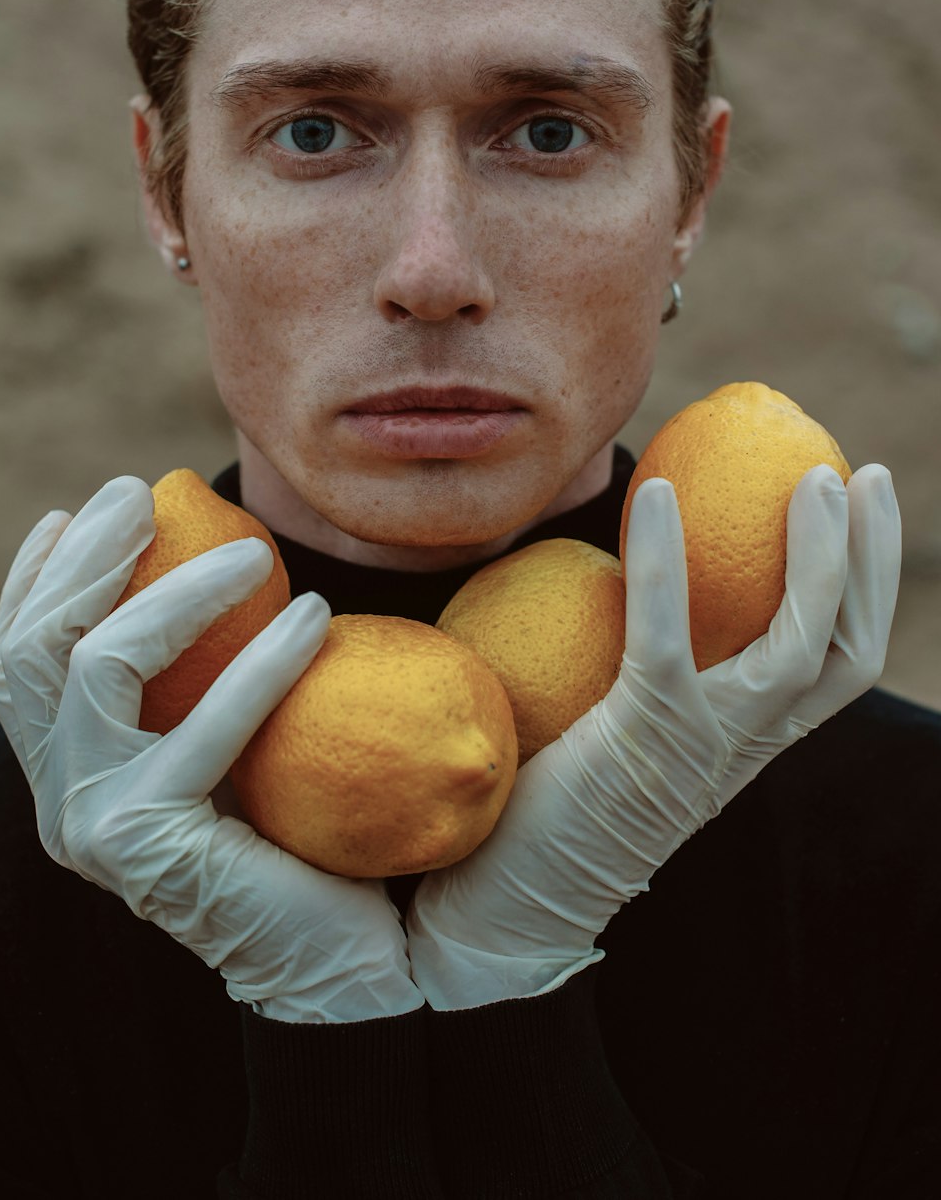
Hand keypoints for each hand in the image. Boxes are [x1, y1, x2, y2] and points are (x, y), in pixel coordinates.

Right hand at [0, 476, 422, 1023]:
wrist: (337, 957)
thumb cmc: (292, 832)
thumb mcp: (222, 735)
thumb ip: (192, 674)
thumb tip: (210, 554)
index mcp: (67, 770)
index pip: (17, 658)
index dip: (36, 576)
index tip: (81, 510)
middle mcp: (58, 798)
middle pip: (28, 649)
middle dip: (82, 557)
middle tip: (144, 492)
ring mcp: (91, 825)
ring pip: (93, 665)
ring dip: (172, 592)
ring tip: (254, 554)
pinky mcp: (149, 844)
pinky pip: (200, 725)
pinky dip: (259, 662)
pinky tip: (315, 617)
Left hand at [407, 464, 900, 1008]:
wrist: (505, 905)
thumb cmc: (555, 802)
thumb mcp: (625, 722)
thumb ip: (651, 666)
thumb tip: (635, 569)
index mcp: (745, 742)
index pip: (842, 663)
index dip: (869, 586)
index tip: (864, 508)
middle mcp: (742, 747)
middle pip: (846, 652)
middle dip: (871, 562)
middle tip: (864, 473)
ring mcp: (700, 745)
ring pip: (796, 647)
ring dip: (815, 559)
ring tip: (812, 477)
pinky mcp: (640, 737)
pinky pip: (667, 636)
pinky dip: (666, 563)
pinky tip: (654, 495)